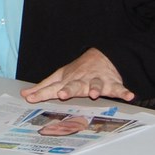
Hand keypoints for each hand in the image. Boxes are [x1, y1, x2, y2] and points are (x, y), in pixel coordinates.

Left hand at [19, 48, 134, 102]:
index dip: (41, 93)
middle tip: (63, 94)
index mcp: (67, 81)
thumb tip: (25, 94)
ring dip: (96, 89)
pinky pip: (119, 88)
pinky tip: (128, 95)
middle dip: (68, 90)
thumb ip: (43, 87)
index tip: (30, 98)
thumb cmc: (77, 71)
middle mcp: (81, 81)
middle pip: (74, 86)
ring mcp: (96, 81)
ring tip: (95, 94)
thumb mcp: (59, 77)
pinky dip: (124, 91)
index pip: (52, 88)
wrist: (101, 56)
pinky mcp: (112, 83)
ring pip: (96, 85)